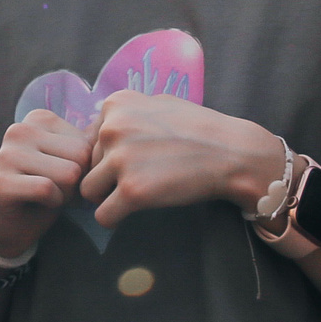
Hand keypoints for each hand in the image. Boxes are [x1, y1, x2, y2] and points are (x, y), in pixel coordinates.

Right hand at [0, 108, 91, 260]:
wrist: (13, 225)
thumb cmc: (49, 190)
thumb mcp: (72, 160)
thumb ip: (89, 142)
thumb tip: (115, 124)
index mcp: (38, 118)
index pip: (88, 142)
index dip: (84, 167)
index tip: (63, 174)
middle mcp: (19, 130)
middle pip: (80, 156)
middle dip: (77, 181)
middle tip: (56, 188)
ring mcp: (6, 155)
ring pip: (68, 174)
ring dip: (65, 194)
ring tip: (48, 195)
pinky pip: (47, 190)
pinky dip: (52, 203)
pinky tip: (38, 203)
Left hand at [79, 93, 287, 228]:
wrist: (232, 153)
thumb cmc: (201, 129)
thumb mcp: (159, 103)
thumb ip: (128, 114)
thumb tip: (101, 128)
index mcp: (116, 104)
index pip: (90, 139)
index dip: (108, 155)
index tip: (134, 160)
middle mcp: (112, 128)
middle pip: (87, 165)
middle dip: (107, 175)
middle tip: (141, 177)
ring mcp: (120, 159)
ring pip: (89, 190)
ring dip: (107, 197)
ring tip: (135, 194)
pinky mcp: (131, 190)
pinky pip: (103, 216)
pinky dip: (114, 218)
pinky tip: (131, 213)